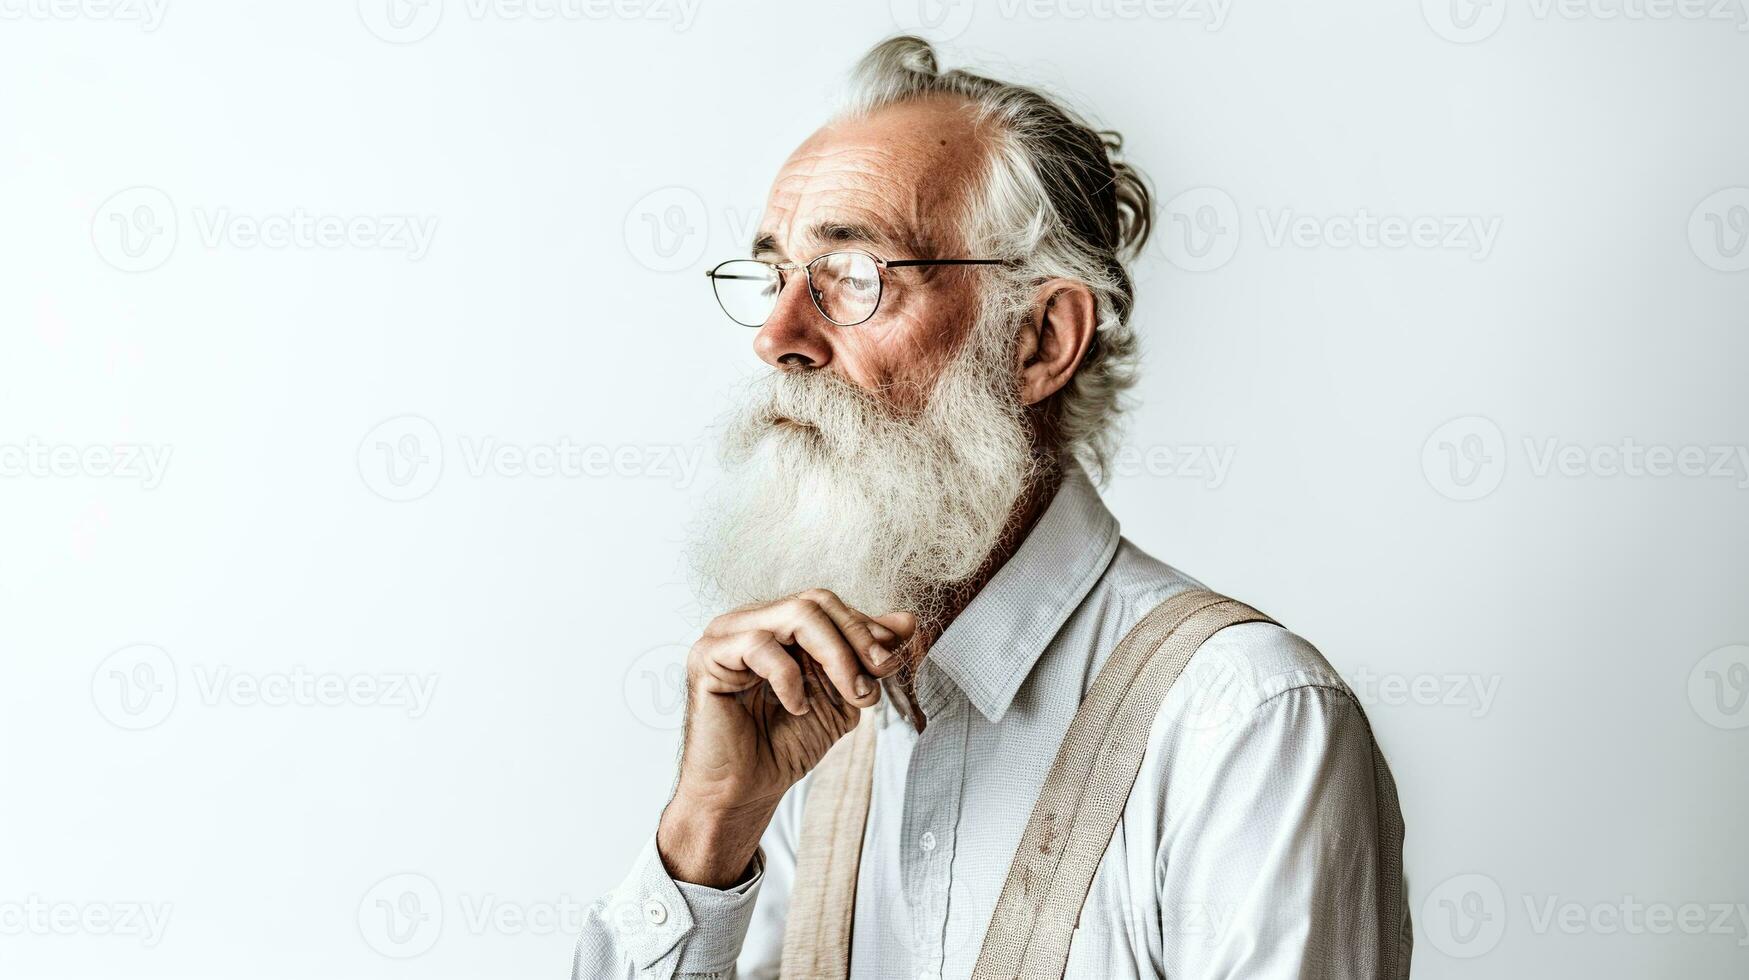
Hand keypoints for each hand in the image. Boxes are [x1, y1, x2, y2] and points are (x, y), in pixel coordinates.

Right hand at [657, 589, 915, 886]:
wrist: (743, 793)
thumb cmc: (784, 745)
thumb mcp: (842, 696)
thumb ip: (867, 657)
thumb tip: (909, 620)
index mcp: (777, 624)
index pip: (829, 605)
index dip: (866, 628)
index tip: (892, 663)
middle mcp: (751, 620)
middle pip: (816, 601)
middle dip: (857, 638)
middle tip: (879, 676)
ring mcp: (726, 634)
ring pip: (796, 614)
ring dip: (837, 656)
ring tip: (851, 696)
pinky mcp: (708, 656)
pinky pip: (759, 645)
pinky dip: (789, 678)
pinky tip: (796, 708)